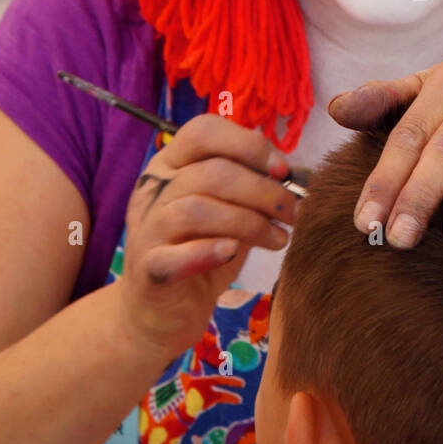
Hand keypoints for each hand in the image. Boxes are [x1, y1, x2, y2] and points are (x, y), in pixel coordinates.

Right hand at [118, 114, 297, 358]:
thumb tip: (295, 174)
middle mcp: (153, 190)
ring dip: (250, 221)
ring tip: (279, 239)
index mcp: (170, 165)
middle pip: (211, 171)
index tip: (283, 171)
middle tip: (292, 213)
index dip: (249, 145)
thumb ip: (249, 188)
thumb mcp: (227, 212)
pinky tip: (234, 253)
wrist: (161, 312)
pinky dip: (209, 251)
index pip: (203, 131)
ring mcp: (147, 229)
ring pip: (196, 209)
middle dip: (263, 190)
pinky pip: (176, 255)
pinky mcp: (149, 270)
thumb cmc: (201, 252)